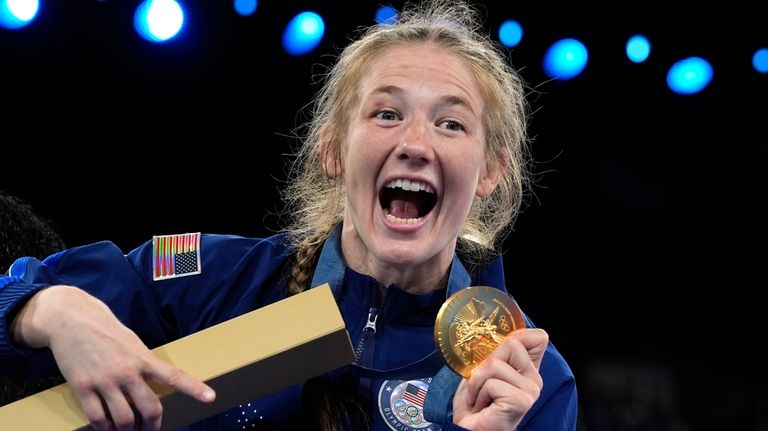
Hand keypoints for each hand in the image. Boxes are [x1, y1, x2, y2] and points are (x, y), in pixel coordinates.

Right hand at [11, 285, 215, 430]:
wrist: (71, 318)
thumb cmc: (105, 328)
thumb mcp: (132, 341)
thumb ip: (143, 362)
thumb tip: (151, 382)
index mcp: (143, 357)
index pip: (174, 375)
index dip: (194, 388)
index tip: (210, 397)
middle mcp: (127, 371)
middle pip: (150, 408)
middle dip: (153, 425)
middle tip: (151, 430)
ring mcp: (104, 381)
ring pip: (123, 419)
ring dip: (128, 430)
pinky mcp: (82, 387)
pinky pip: (97, 418)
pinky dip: (104, 428)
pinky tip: (107, 429)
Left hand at [452, 328, 547, 430]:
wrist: (468, 429)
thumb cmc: (475, 403)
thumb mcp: (483, 369)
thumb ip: (496, 351)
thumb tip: (499, 329)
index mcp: (528, 369)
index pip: (538, 337)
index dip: (516, 336)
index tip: (496, 355)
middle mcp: (535, 379)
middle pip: (512, 344)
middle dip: (486, 362)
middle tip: (481, 383)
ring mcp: (531, 391)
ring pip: (496, 364)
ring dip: (477, 381)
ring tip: (479, 397)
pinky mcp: (522, 401)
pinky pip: (492, 383)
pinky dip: (478, 393)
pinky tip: (482, 406)